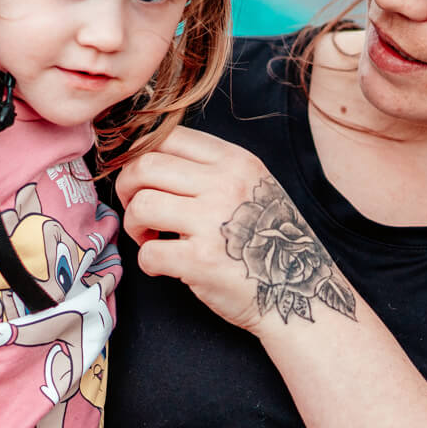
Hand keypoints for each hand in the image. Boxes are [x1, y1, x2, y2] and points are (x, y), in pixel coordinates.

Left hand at [117, 127, 356, 334]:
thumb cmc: (268, 241)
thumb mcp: (252, 187)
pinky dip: (147, 263)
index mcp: (235, 161)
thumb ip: (210, 169)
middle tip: (136, 208)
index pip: (168, 136)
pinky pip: (147, 253)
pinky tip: (164, 266)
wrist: (300, 291)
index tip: (139, 177)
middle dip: (127, 187)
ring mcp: (213, 221)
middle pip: (145, 165)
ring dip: (134, 224)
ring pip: (141, 205)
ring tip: (150, 238)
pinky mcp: (201, 260)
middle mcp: (226, 184)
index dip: (140, 155)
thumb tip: (148, 160)